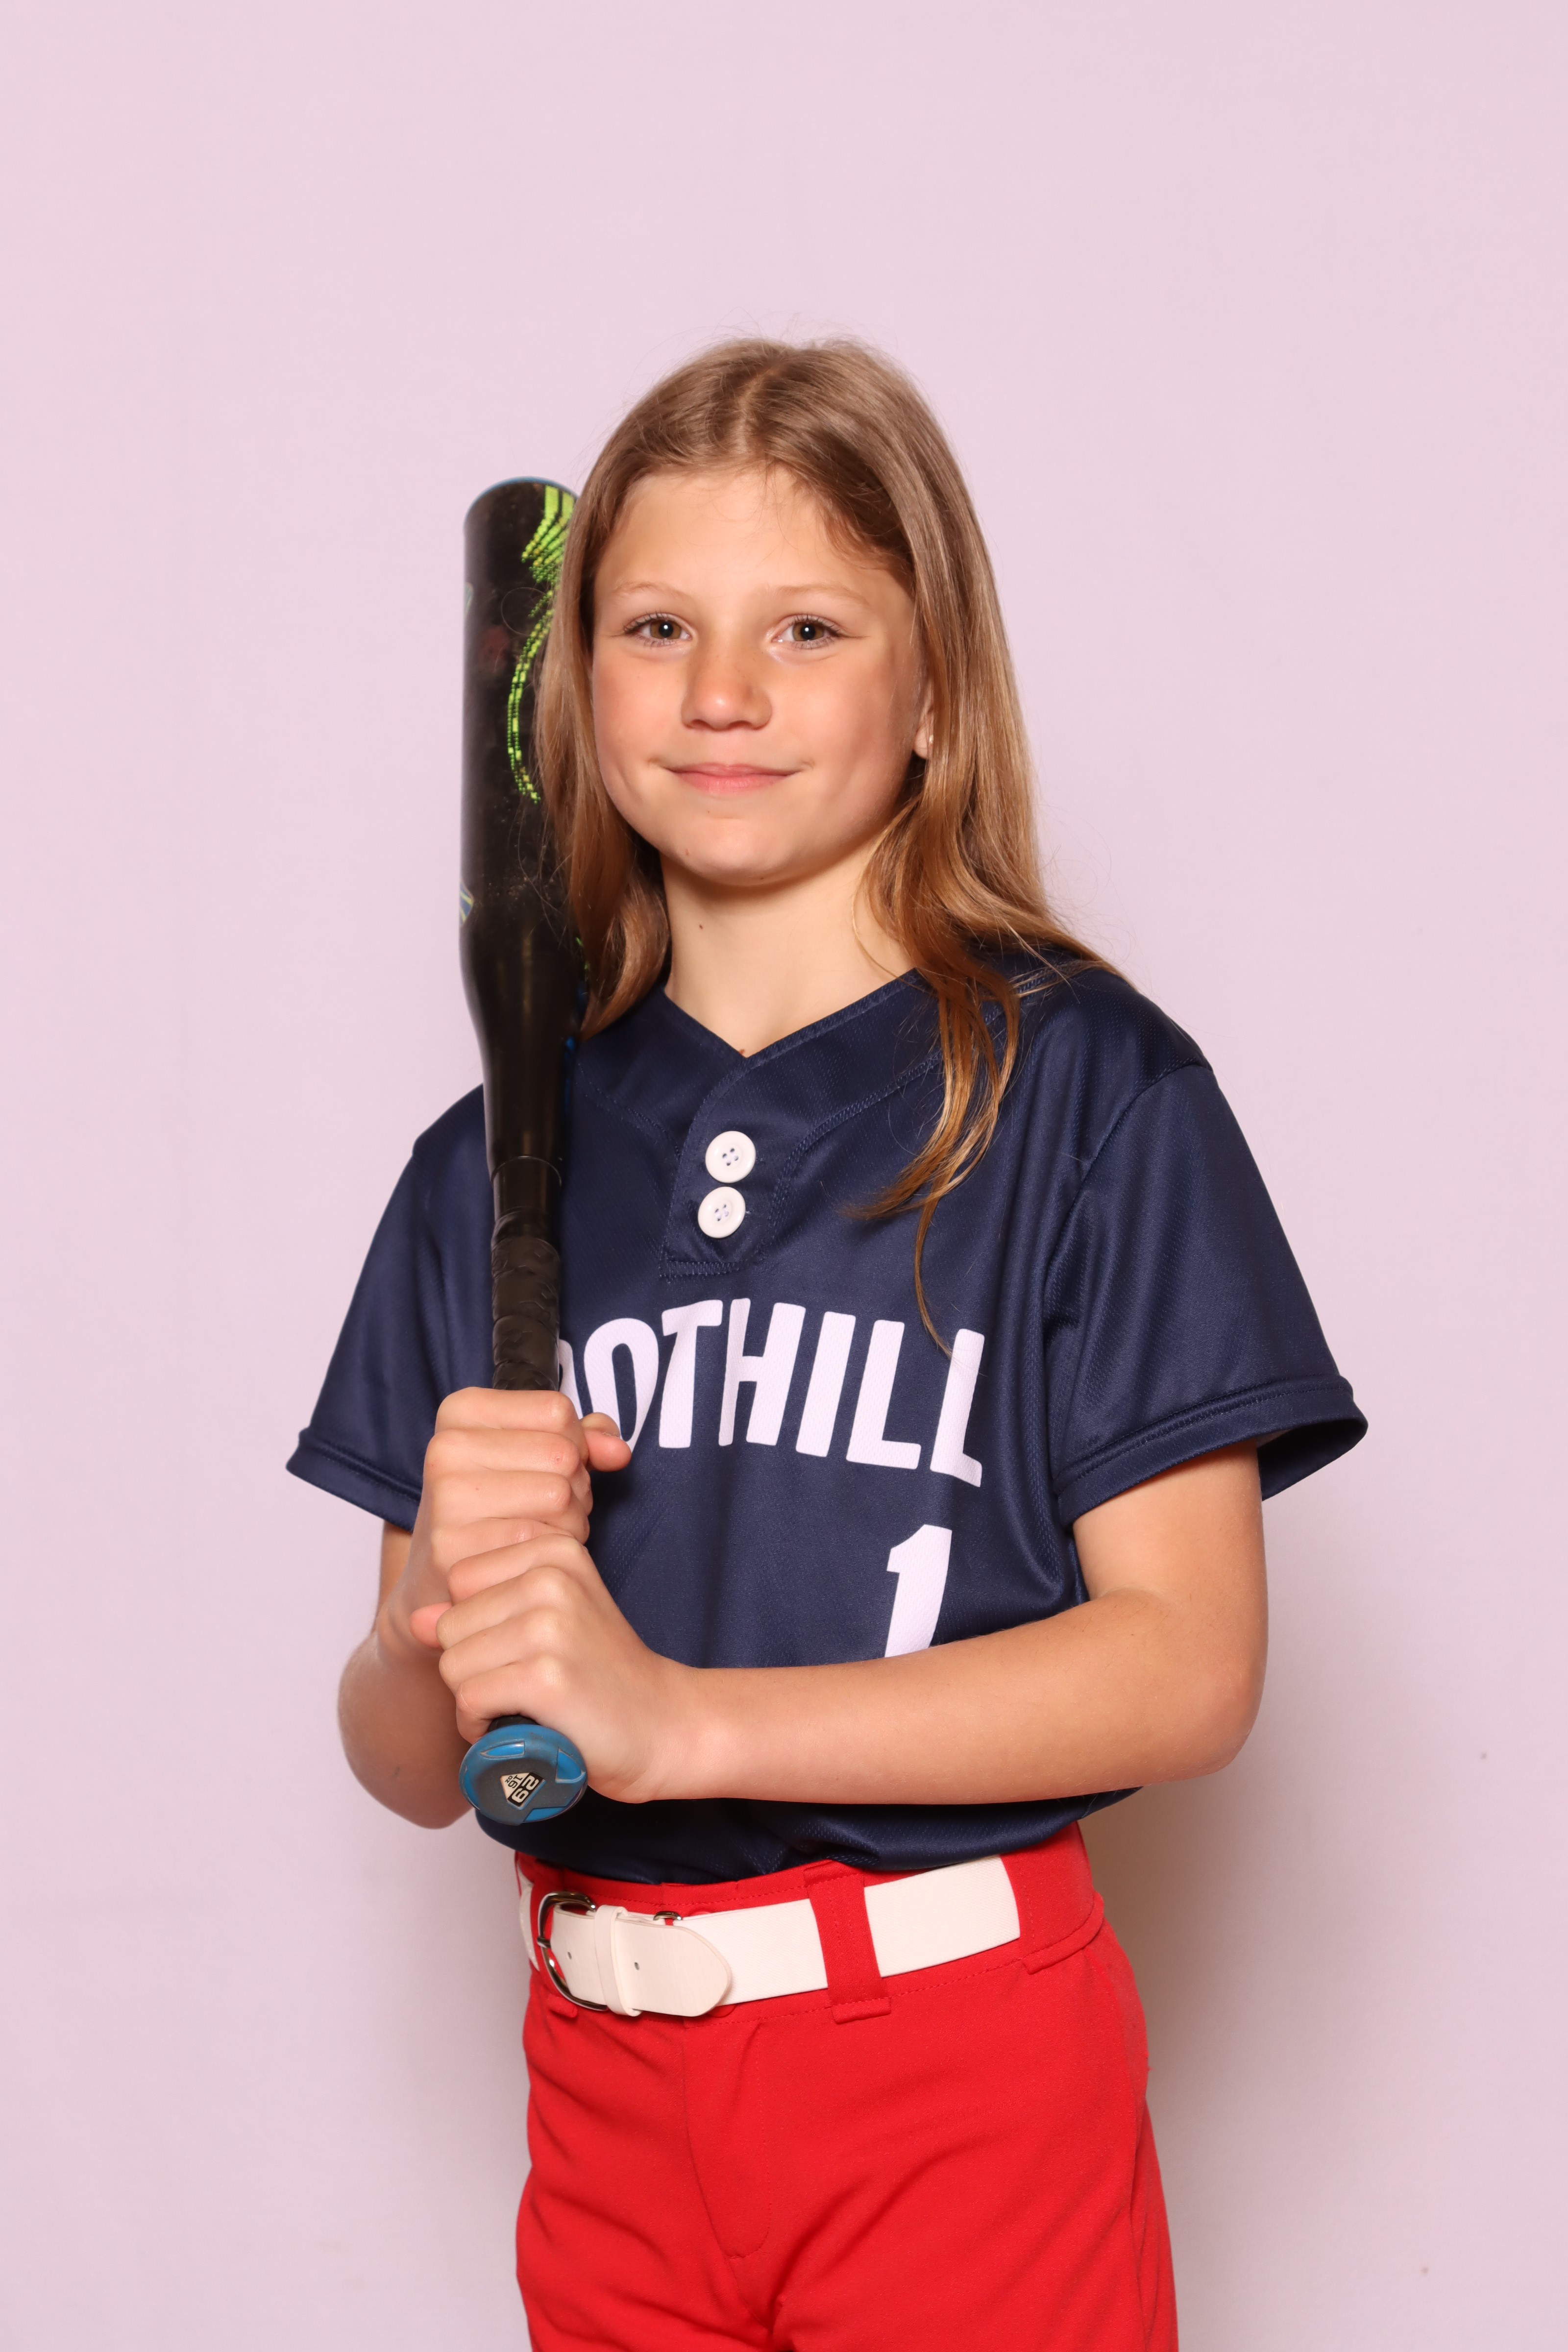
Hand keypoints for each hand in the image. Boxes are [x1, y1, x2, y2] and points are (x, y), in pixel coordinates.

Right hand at [381, 1386, 629, 1666]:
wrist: (437, 1579)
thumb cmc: (493, 1508)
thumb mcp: (528, 1457)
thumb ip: (580, 1439)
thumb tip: (618, 1452)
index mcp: (460, 1412)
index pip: (557, 1411)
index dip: (573, 1443)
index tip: (546, 1466)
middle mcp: (446, 1449)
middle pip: (562, 1453)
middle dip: (575, 1484)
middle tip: (549, 1507)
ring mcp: (447, 1499)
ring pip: (559, 1496)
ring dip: (570, 1519)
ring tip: (541, 1529)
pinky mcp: (456, 1549)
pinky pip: (542, 1541)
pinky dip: (551, 1551)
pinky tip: (528, 1556)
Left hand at [412, 1527, 694, 1804]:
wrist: (660, 1724)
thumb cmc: (597, 1673)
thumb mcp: (543, 1623)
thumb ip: (481, 1610)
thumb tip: (414, 1618)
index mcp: (553, 1549)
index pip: (458, 1577)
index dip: (474, 1624)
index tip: (519, 1644)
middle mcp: (552, 1576)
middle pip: (450, 1623)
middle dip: (471, 1664)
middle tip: (519, 1682)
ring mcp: (551, 1625)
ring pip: (453, 1663)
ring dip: (474, 1698)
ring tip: (519, 1704)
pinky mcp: (546, 1676)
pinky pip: (469, 1700)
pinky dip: (481, 1725)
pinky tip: (516, 1725)